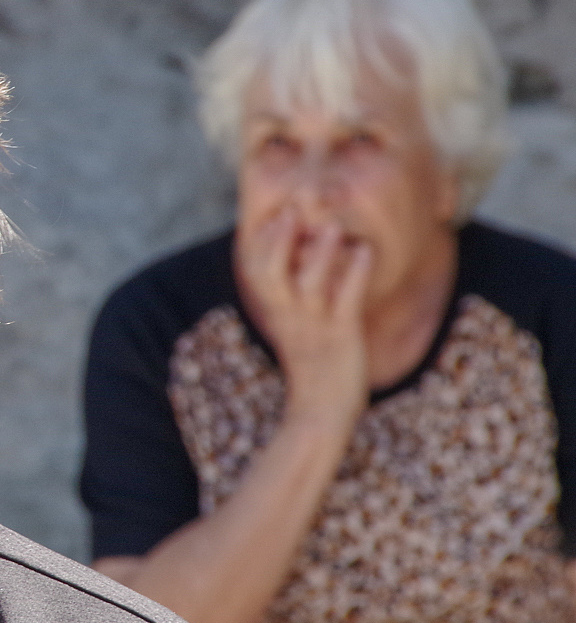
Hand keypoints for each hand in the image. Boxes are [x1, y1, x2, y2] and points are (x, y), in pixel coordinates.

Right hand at [235, 205, 372, 431]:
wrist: (321, 411)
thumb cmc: (312, 366)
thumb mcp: (293, 329)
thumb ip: (292, 299)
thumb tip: (303, 267)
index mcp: (275, 313)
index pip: (255, 271)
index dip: (261, 242)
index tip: (273, 218)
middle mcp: (289, 316)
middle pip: (271, 272)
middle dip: (279, 240)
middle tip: (292, 211)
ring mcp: (315, 326)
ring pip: (310, 283)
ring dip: (321, 253)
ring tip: (333, 227)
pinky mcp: (342, 335)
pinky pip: (347, 300)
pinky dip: (357, 273)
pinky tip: (366, 251)